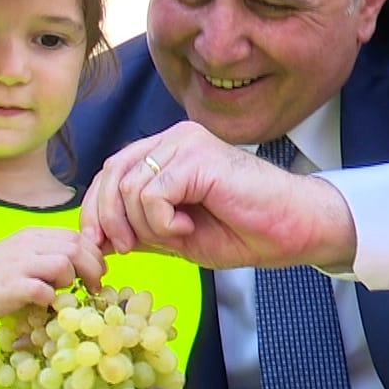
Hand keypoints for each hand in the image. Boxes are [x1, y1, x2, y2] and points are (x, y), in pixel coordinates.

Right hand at [0, 227, 105, 322]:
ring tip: (67, 292)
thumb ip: (47, 254)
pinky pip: (44, 290)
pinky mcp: (13, 287)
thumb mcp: (21, 255)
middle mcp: (27, 245)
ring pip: (64, 264)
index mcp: (32, 235)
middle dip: (93, 267)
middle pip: (75, 247)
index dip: (94, 253)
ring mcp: (19, 265)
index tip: (100, 270)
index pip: (75, 235)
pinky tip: (47, 303)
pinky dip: (52, 298)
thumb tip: (81, 263)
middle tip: (95, 284)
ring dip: (71, 280)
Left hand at [80, 121, 355, 269]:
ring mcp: (186, 143)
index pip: (112, 172)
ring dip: (146, 225)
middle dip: (108, 218)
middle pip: (112, 173)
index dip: (95, 209)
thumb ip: (140, 228)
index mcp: (168, 152)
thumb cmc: (244, 230)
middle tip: (125, 250)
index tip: (97, 246)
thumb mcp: (176, 235)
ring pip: (131, 188)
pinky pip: (153, 194)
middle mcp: (174, 139)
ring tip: (180, 234)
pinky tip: (189, 227)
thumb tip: (95, 239)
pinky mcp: (197, 156)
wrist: (293, 229)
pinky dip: (163, 221)